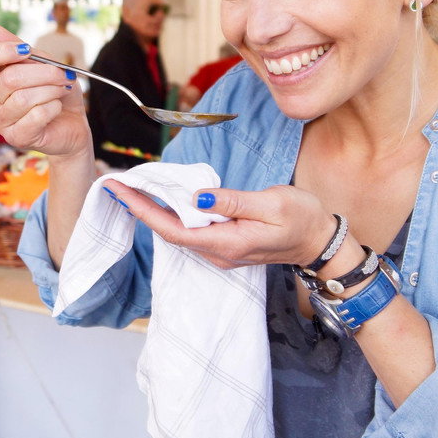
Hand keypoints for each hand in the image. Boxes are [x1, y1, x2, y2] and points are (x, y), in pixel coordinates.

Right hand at [0, 24, 89, 156]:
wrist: (73, 125)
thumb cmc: (57, 93)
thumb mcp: (43, 63)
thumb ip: (19, 47)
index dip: (0, 52)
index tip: (27, 50)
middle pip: (9, 79)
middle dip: (43, 73)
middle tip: (63, 74)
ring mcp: (1, 121)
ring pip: (23, 98)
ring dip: (51, 90)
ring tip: (63, 89)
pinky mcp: (16, 137)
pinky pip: (35, 116)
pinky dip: (52, 107)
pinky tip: (56, 108)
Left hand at [104, 180, 335, 270]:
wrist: (320, 242)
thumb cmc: (302, 219)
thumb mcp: (272, 204)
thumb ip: (233, 201)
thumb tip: (197, 197)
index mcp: (227, 243)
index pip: (173, 229)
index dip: (144, 210)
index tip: (121, 191)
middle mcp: (218, 253)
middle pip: (169, 231)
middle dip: (141, 208)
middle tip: (117, 184)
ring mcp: (221, 252)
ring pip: (178, 232)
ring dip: (153, 211)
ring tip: (131, 189)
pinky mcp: (225, 244)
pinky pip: (191, 230)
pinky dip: (172, 214)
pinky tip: (162, 199)